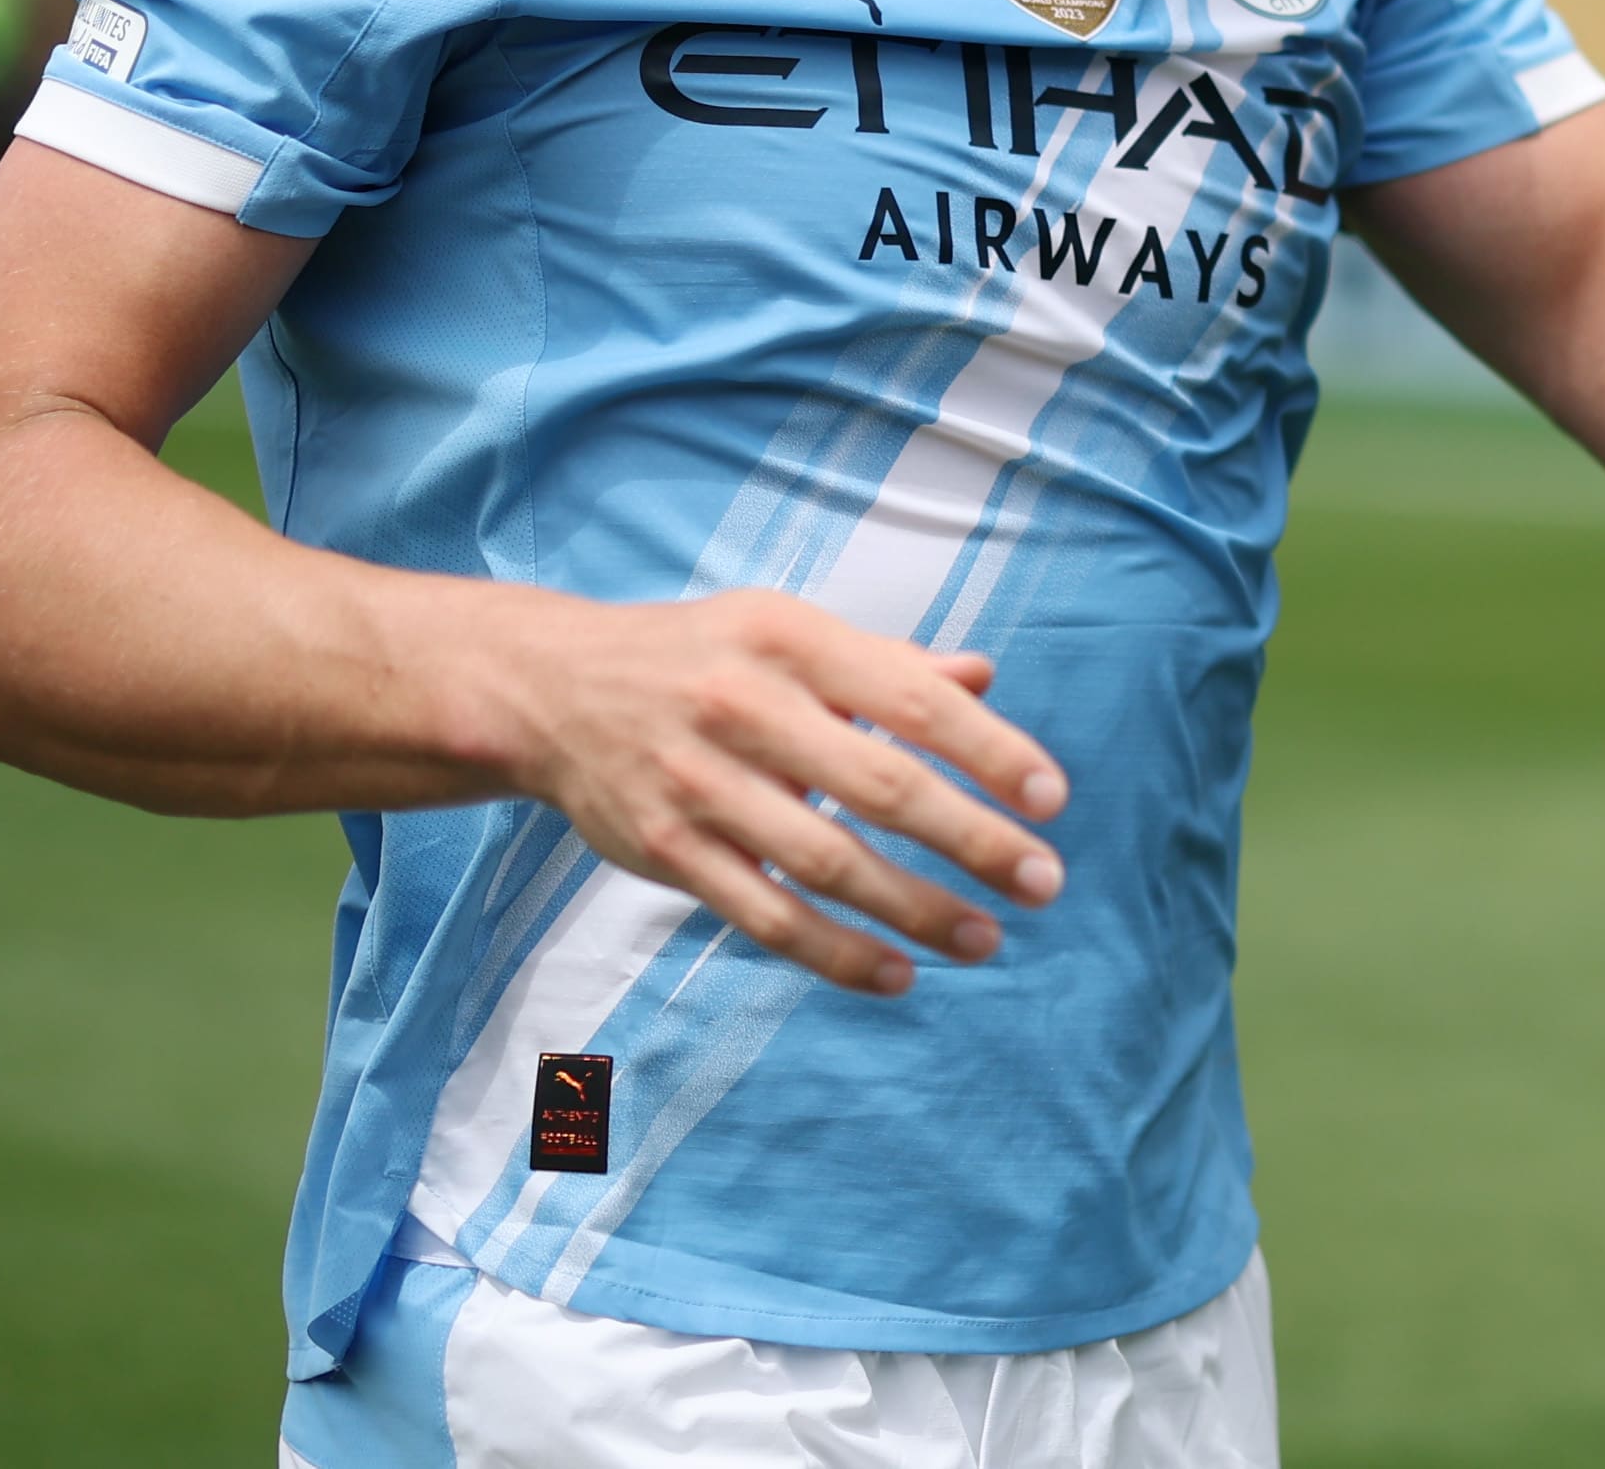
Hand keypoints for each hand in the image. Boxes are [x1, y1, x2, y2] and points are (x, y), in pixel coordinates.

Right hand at [498, 589, 1069, 995]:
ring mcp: (701, 784)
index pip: (913, 699)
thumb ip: (885, 662)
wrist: (552, 686)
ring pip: (826, 862)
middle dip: (972, 839)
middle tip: (1043, 881)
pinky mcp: (666, 850)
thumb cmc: (700, 656)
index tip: (1052, 799)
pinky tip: (896, 974)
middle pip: (880, 785)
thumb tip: (983, 680)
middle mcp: (746, 707)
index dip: (990, 751)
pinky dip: (834, 952)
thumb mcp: (786, 630)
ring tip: (985, 939)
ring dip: (915, 908)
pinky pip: (764, 914)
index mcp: (791, 640)